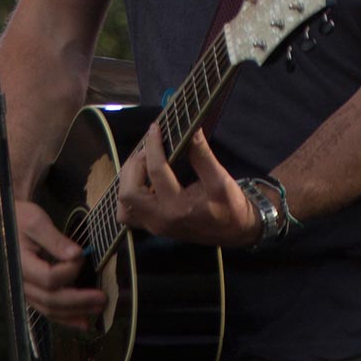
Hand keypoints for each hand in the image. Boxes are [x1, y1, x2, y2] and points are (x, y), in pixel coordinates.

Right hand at [0, 199, 107, 322]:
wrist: (2, 222)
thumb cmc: (20, 218)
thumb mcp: (37, 221)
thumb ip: (56, 240)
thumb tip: (77, 256)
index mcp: (20, 264)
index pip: (49, 278)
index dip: (70, 271)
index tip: (82, 256)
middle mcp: (20, 282)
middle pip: (51, 300)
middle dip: (79, 301)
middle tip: (103, 298)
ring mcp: (25, 290)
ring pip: (50, 309)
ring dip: (75, 313)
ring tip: (97, 311)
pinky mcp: (31, 292)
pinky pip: (47, 309)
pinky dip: (65, 317)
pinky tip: (81, 320)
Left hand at [116, 123, 261, 246]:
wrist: (236, 233)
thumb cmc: (231, 207)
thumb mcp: (220, 179)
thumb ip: (202, 155)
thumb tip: (191, 129)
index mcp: (178, 207)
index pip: (156, 171)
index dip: (153, 146)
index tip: (155, 128)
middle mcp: (161, 219)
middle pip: (129, 192)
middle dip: (135, 164)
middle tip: (149, 149)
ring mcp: (154, 226)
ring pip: (124, 204)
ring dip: (128, 180)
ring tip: (143, 162)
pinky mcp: (153, 227)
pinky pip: (128, 213)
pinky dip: (129, 194)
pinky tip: (143, 181)